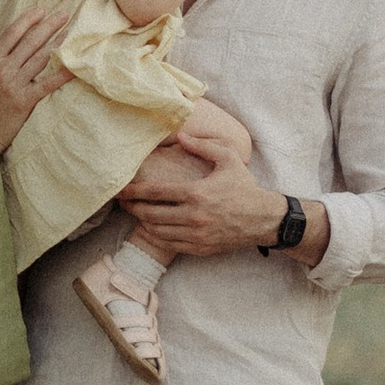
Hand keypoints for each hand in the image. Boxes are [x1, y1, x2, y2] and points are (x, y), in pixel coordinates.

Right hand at [0, 6, 72, 153]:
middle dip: (49, 25)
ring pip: (41, 58)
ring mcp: (14, 85)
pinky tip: (74, 65)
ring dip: (58, 43)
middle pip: (30, 42)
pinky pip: (47, 84)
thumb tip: (10, 45)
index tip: (41, 10)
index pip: (11, 34)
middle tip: (64, 14)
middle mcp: (2, 70)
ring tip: (71, 32)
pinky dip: (62, 74)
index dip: (28, 20)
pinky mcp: (25, 101)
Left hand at [117, 146, 287, 259]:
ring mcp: (196, 235)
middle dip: (133, 208)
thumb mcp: (228, 158)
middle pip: (151, 214)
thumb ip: (202, 146)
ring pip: (158, 231)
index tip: (121, 190)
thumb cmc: (244, 186)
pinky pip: (170, 244)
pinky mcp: (200, 248)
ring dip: (143, 222)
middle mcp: (194, 216)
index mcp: (197, 193)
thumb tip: (180, 136)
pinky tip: (153, 227)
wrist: (264, 219)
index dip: (135, 191)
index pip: (156, 192)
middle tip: (123, 202)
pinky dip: (158, 236)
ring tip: (136, 213)